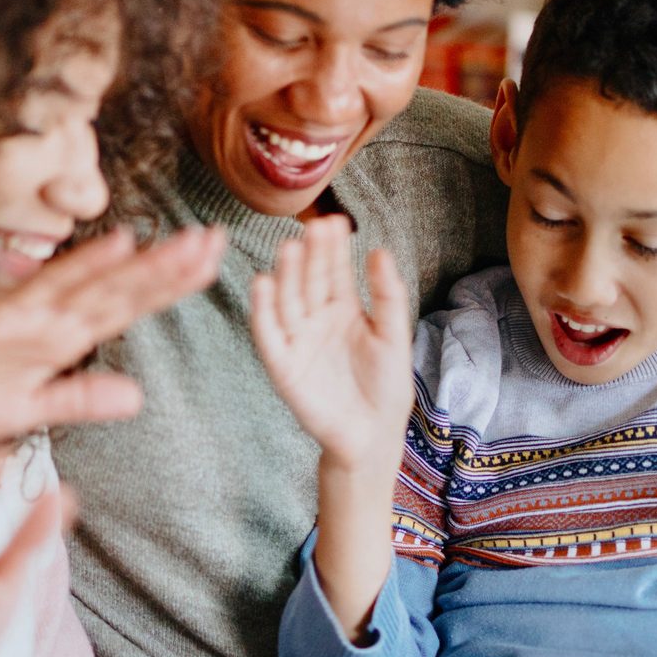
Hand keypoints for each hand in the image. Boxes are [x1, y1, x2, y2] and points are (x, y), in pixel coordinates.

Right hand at [0, 226, 225, 442]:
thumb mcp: (30, 411)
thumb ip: (80, 401)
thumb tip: (137, 397)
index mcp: (62, 344)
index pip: (127, 310)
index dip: (170, 289)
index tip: (213, 266)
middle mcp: (53, 322)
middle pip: (126, 291)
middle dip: (174, 267)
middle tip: (222, 239)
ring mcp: (29, 317)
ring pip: (101, 285)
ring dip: (148, 263)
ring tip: (193, 240)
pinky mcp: (0, 319)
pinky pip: (50, 289)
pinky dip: (85, 266)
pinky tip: (119, 242)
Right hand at [249, 215, 413, 469]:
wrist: (373, 436)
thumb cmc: (386, 387)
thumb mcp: (394, 337)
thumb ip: (387, 297)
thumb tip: (379, 251)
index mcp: (343, 310)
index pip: (334, 271)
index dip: (333, 248)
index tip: (334, 220)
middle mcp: (316, 320)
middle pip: (310, 281)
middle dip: (311, 255)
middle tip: (312, 227)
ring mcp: (297, 340)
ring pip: (288, 301)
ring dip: (287, 275)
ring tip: (291, 248)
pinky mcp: (283, 365)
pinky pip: (269, 334)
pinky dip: (263, 310)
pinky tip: (263, 283)